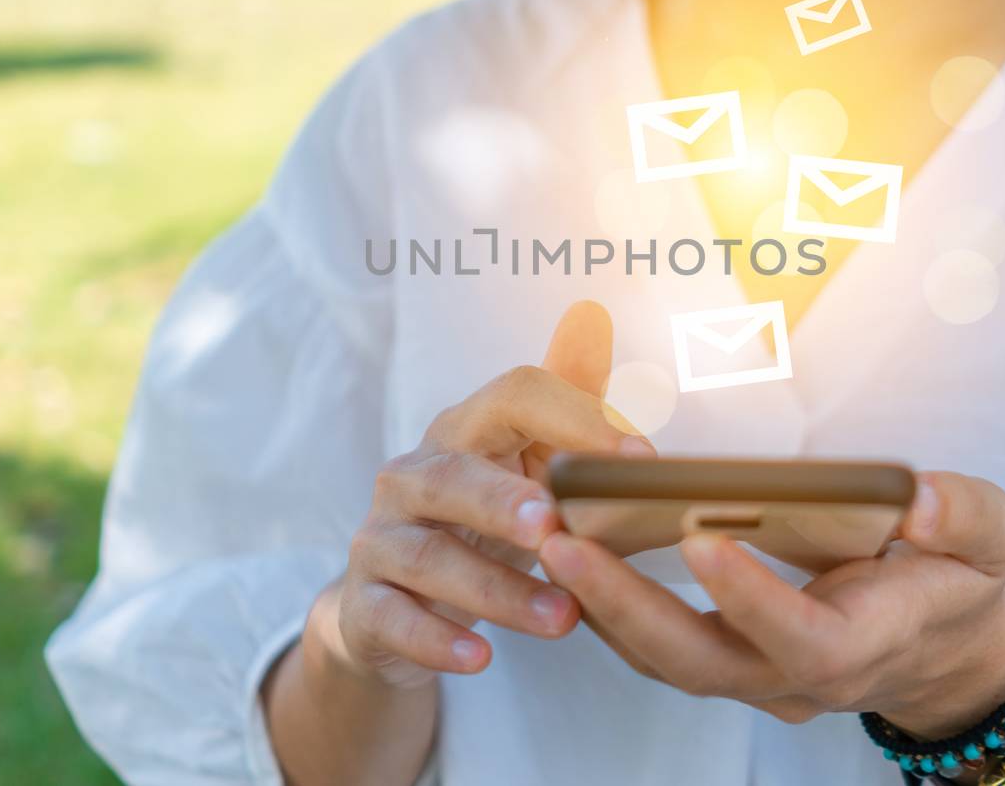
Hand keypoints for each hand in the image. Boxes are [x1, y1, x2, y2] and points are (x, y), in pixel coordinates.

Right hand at [309, 301, 654, 688]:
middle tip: (556, 528)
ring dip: (496, 590)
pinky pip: (394, 618)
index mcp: (468, 430)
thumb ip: (573, 420)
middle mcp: (415, 473)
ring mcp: (382, 537)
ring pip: (430, 556)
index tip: (639, 459)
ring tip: (559, 619)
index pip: (514, 395)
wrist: (395, 608)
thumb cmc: (482, 528)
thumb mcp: (528, 470)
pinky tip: (478, 657)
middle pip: (454, 474)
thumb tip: (610, 348)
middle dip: (505, 500)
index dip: (576, 419)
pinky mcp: (365, 601)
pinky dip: (435, 638)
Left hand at [537, 471, 1004, 736]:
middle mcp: (794, 676)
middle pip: (698, 662)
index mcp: (859, 644)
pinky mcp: (724, 659)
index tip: (701, 538)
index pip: (799, 638)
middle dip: (625, 605)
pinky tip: (569, 548)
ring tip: (544, 533)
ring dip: (598, 604)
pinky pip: (652, 646)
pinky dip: (605, 604)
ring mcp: (752, 676)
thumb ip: (962, 517)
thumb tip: (919, 503)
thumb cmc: (954, 584)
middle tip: (564, 541)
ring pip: (660, 660)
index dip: (751, 596)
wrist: (939, 647)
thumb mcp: (987, 540)